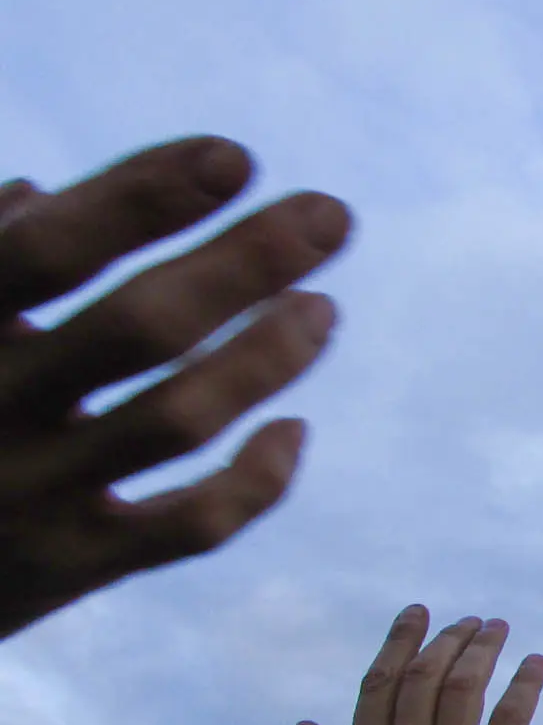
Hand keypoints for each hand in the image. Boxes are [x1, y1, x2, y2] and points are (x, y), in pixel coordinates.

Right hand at [0, 137, 347, 639]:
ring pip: (177, 421)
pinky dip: (255, 480)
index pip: (50, 250)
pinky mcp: (67, 567)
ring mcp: (29, 494)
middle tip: (330, 217)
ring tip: (320, 308)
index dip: (143, 197)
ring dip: (264, 358)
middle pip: (140, 329)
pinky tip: (292, 429)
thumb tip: (39, 197)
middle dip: (245, 264)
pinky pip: (189, 527)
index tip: (234, 157)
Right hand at [289, 607, 542, 724]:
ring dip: (484, 649)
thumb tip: (305, 723)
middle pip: (425, 677)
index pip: (379, 684)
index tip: (419, 614)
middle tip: (469, 621)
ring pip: (466, 688)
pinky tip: (535, 663)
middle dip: (448, 638)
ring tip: (497, 629)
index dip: (400, 641)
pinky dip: (524, 684)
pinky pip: (511, 719)